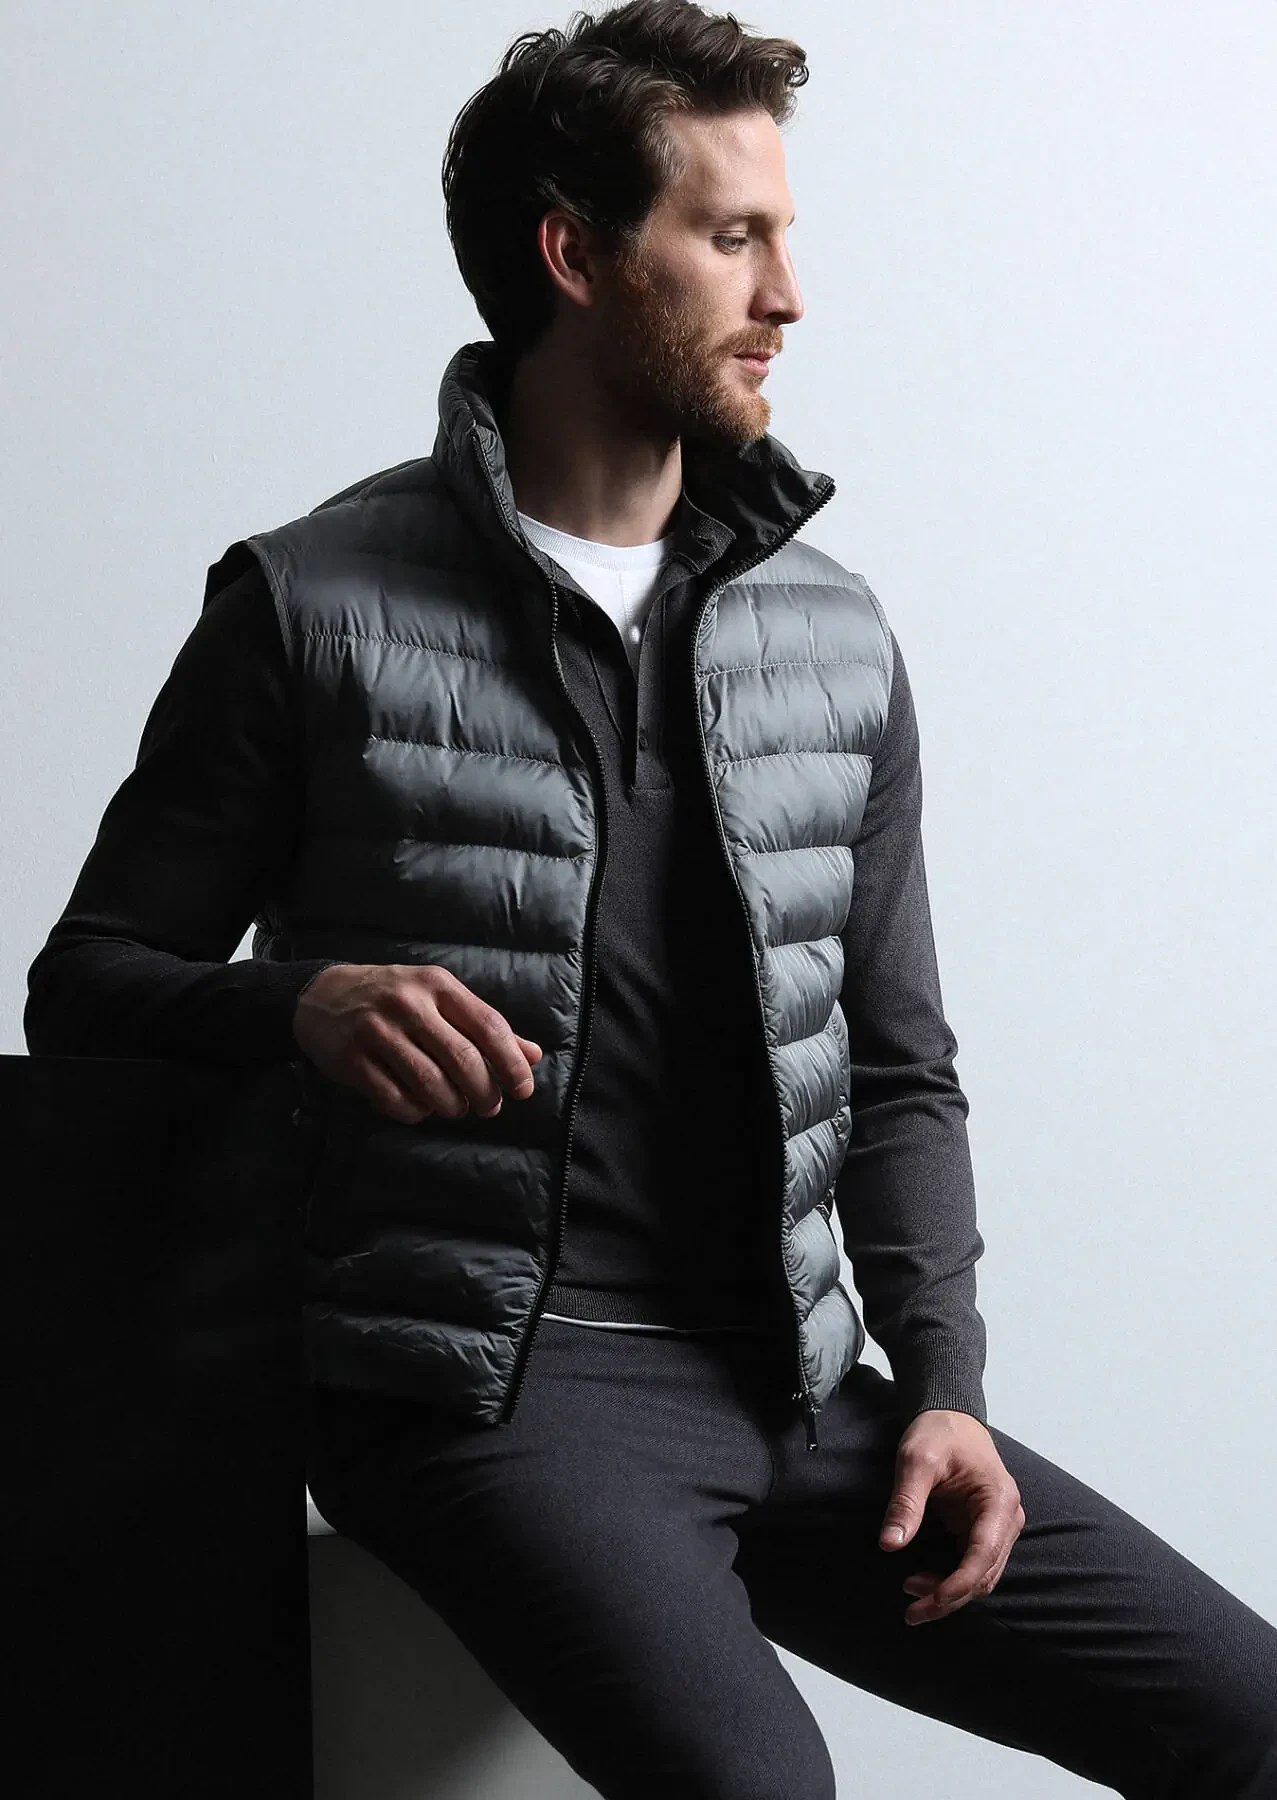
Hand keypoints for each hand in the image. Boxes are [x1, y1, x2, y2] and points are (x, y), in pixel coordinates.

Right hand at [293, 962, 542, 1124]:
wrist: (321, 994)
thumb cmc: (394, 997)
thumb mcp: (439, 997)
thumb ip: (484, 1025)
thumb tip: (533, 1055)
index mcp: (437, 985)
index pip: (488, 1026)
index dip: (511, 1063)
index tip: (522, 1090)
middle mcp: (409, 1005)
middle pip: (462, 1060)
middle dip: (484, 1093)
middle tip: (488, 1106)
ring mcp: (377, 1032)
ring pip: (430, 1085)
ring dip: (451, 1106)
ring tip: (456, 1107)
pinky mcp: (352, 1061)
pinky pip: (395, 1100)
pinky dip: (416, 1112)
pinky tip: (420, 1107)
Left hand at [878, 1409, 1024, 1625]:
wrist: (949, 1414)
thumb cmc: (937, 1430)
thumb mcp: (916, 1460)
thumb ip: (906, 1502)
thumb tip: (889, 1544)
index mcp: (998, 1500)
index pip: (983, 1556)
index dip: (956, 1585)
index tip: (925, 1601)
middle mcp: (1006, 1518)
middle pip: (984, 1574)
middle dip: (949, 1597)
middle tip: (910, 1610)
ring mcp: (998, 1526)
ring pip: (980, 1576)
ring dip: (949, 1592)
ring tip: (910, 1593)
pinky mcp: (984, 1529)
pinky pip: (972, 1565)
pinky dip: (950, 1579)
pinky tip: (922, 1581)